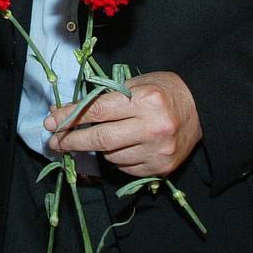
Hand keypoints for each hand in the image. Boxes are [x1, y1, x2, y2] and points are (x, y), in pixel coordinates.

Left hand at [44, 71, 200, 177]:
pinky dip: (117, 159)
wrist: (201, 109)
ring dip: (99, 149)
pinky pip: (126, 168)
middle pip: (101, 139)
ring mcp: (158, 151)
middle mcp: (152, 127)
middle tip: (54, 142)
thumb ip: (103, 98)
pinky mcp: (161, 168)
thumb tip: (64, 114)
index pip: (97, 111)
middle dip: (72, 141)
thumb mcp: (135, 84)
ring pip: (112, 157)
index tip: (51, 122)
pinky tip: (123, 147)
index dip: (70, 117)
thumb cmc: (162, 91)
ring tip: (103, 137)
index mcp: (145, 100)